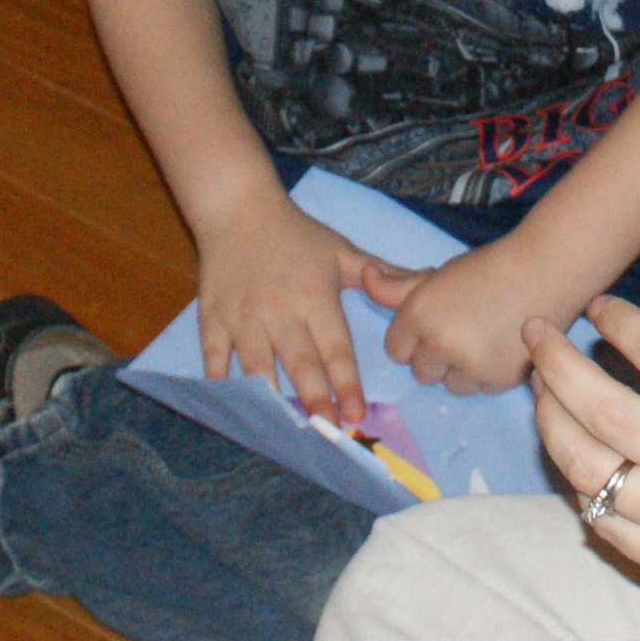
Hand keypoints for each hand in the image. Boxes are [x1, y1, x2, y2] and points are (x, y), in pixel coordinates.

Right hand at [192, 190, 388, 431]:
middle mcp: (281, 311)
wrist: (238, 208)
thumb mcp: (342, 251)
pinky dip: (221, 381)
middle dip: (314, 400)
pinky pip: (214, 355)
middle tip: (328, 432)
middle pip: (299, 363)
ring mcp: (243, 317)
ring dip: (271, 398)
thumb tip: (426, 281)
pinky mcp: (212, 318)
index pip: (335, 348)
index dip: (347, 383)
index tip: (356, 413)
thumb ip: (381, 273)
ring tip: (284, 429)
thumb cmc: (296, 233)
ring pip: (256, 366)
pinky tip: (232, 406)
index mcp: (316, 298)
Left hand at [363, 230, 570, 395]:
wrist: (546, 270)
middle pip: (421, 372)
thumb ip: (396, 285)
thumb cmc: (489, 268)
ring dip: (461, 369)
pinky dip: (489, 374)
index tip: (434, 323)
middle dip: (435, 356)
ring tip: (484, 337)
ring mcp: (469, 365)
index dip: (413, 338)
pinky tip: (502, 345)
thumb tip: (362, 276)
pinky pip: (481, 388)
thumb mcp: (438, 276)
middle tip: (462, 328)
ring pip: (451, 384)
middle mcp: (439, 344)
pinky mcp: (498, 380)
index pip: (395, 350)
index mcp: (418, 315)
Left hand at [525, 301, 639, 640]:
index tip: (599, 307)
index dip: (620, 321)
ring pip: (589, 470)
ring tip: (541, 390)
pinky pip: (607, 525)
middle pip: (604, 409)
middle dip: (556, 363)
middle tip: (536, 334)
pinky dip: (580, 484)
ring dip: (551, 423)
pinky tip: (575, 453)